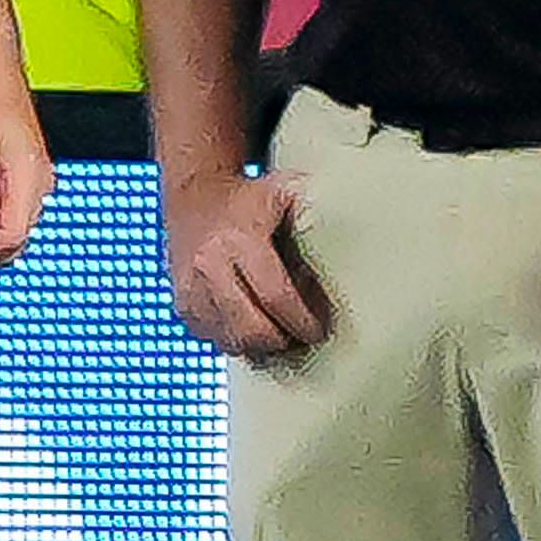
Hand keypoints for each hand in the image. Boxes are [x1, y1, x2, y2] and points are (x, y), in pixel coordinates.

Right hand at [164, 159, 329, 362]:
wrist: (193, 195)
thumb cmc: (245, 198)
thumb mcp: (283, 193)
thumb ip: (315, 213)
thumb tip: (358, 235)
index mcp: (239, 240)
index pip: (274, 295)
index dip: (300, 320)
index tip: (318, 331)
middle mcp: (209, 267)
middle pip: (250, 328)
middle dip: (281, 342)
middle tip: (301, 340)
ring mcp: (190, 289)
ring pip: (231, 341)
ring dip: (260, 347)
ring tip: (281, 338)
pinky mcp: (182, 305)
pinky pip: (213, 340)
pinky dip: (236, 342)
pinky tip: (253, 328)